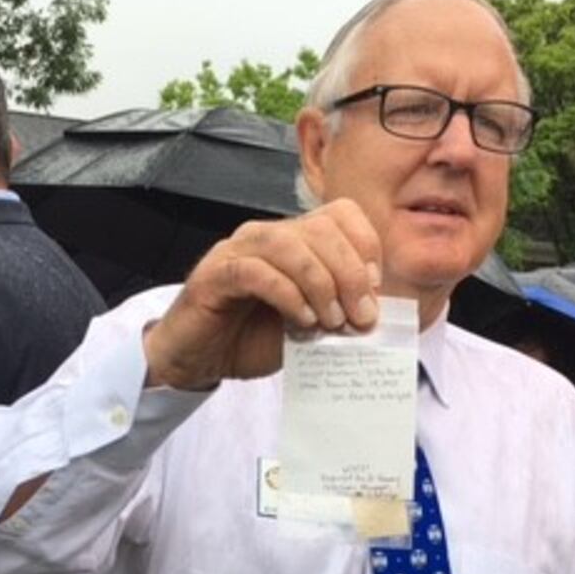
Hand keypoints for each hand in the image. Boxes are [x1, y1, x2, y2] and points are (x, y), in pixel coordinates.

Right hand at [142, 199, 382, 389]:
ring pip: (288, 244)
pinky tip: (300, 321)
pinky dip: (286, 294)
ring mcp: (238, 251)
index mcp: (294, 239)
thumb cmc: (251, 338)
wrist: (199, 359)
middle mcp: (266, 236)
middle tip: (360, 316)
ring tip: (330, 321)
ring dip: (320, 283)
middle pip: (320, 228)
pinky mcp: (215, 274)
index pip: (340, 213)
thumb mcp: (308, 323)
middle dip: (350, 273)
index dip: (365, 244)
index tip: (375, 287)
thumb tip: (375, 313)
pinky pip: (255, 271)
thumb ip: (338, 311)